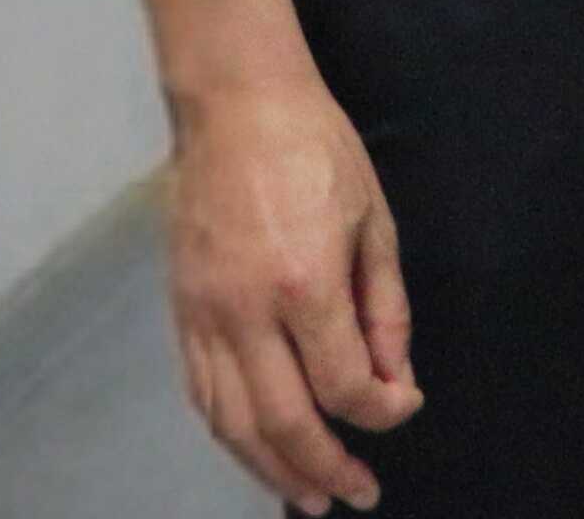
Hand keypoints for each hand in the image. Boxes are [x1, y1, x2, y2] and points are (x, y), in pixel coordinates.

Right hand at [165, 75, 418, 510]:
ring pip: (232, 422)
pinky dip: (229, 434)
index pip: (344, 384)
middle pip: (283, 422)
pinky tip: (255, 450)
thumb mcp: (374, 219)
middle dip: (324, 468)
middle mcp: (247, 312)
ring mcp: (204, 316)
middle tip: (356, 494)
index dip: (381, 411)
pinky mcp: (179, 312)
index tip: (403, 408)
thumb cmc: (316, 148)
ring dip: (271, 469)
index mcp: (306, 284)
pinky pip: (201, 393)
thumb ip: (385, 308)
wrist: (233, 104)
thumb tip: (394, 379)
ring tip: (305, 497)